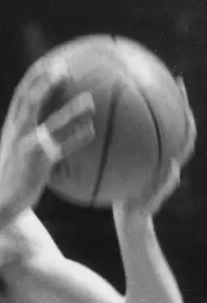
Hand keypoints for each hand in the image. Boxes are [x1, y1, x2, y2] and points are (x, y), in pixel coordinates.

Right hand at [0, 57, 94, 214]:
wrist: (1, 201)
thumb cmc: (13, 177)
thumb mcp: (15, 151)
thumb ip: (27, 135)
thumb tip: (46, 126)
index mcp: (11, 127)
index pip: (21, 95)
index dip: (36, 77)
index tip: (51, 63)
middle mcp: (17, 132)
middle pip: (31, 100)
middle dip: (47, 81)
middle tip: (66, 68)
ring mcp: (27, 146)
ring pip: (52, 122)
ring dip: (72, 110)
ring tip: (90, 100)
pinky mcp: (38, 161)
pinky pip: (62, 148)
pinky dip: (77, 138)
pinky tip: (91, 130)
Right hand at [114, 76, 195, 217]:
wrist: (131, 224)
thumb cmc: (138, 216)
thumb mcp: (147, 203)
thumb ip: (161, 187)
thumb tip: (176, 167)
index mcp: (171, 162)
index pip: (186, 133)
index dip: (187, 113)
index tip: (183, 93)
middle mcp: (166, 155)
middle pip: (175, 122)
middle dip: (176, 100)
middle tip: (171, 79)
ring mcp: (153, 158)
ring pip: (158, 128)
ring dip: (157, 107)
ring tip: (146, 87)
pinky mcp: (141, 163)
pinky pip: (138, 139)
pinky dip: (132, 126)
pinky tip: (114, 116)